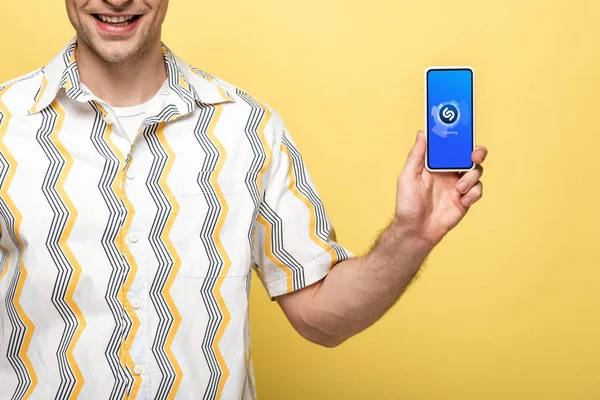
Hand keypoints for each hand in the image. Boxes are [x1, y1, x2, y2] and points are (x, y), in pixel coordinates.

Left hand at [394, 130, 487, 247]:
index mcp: (436, 164)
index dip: (460, 138)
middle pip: (469, 156)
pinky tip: (463, 200)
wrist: (416, 230)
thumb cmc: (408, 204)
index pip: (451, 146)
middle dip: (477, 152)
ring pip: (476, 171)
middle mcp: (449, 172)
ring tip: (459, 189)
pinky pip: (478, 190)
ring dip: (471, 177)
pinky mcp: (465, 199)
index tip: (464, 133)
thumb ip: (416, 156)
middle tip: (474, 156)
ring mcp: (458, 185)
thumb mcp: (408, 176)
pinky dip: (473, 193)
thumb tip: (422, 134)